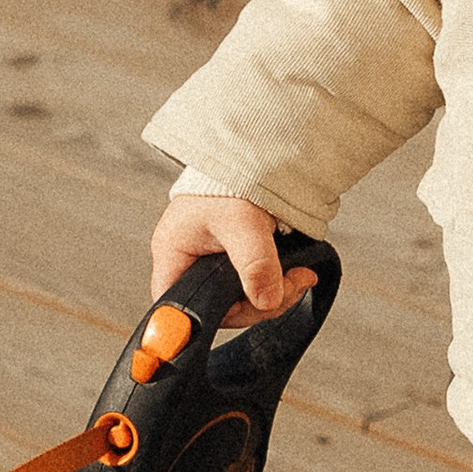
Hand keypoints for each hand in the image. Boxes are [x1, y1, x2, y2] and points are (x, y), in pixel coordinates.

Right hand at [147, 193, 313, 329]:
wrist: (254, 155)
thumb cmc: (230, 181)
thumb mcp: (243, 222)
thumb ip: (254, 262)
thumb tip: (266, 300)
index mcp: (173, 252)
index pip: (179, 305)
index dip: (210, 316)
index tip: (248, 310)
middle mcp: (190, 261)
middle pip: (219, 308)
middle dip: (259, 304)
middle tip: (289, 288)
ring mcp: (213, 263)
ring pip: (242, 300)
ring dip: (275, 294)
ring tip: (299, 276)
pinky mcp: (237, 261)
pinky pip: (255, 286)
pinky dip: (278, 283)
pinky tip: (294, 271)